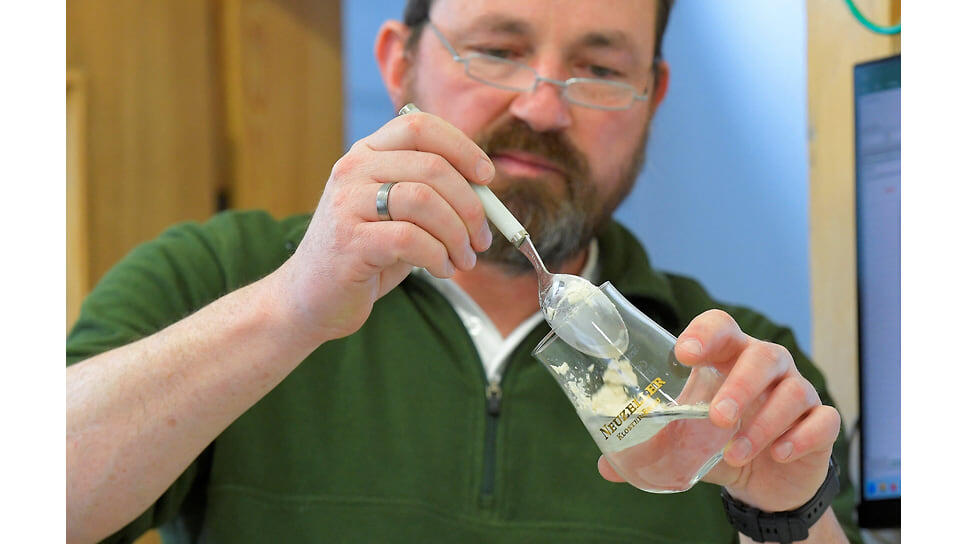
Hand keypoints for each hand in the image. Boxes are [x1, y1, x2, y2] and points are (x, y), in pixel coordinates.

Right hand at [274, 111, 493, 344]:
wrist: (311, 297)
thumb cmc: (365, 252)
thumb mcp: (397, 211)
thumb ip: (431, 192)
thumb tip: (484, 190)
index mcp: (367, 153)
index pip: (420, 126)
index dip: (462, 147)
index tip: (487, 177)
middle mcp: (353, 169)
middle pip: (432, 167)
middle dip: (471, 206)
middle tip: (482, 239)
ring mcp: (347, 204)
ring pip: (425, 201)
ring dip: (457, 235)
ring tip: (464, 259)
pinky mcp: (349, 242)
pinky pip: (411, 239)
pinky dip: (438, 256)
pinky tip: (441, 270)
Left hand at [598, 309, 840, 511]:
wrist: (765, 480)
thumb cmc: (719, 444)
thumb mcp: (683, 445)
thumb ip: (648, 449)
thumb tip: (606, 466)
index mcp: (727, 358)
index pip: (720, 326)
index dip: (704, 333)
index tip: (684, 354)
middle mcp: (766, 366)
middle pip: (761, 356)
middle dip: (740, 385)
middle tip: (717, 418)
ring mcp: (797, 390)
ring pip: (792, 391)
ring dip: (762, 424)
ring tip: (735, 454)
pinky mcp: (821, 421)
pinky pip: (822, 420)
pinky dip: (800, 437)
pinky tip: (778, 455)